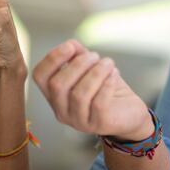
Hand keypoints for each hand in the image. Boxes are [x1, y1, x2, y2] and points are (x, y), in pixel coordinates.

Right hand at [32, 40, 151, 140]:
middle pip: (58, 85)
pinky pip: (98, 103)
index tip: (70, 46)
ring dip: (95, 73)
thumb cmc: (106, 90)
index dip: (52, 58)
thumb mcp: (90, 69)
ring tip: (108, 63)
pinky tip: (114, 74)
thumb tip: (71, 45)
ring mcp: (79, 121)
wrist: (129, 114)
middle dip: (78, 64)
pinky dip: (107, 84)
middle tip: (95, 56)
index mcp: (54, 95)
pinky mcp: (98, 124)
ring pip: (79, 95)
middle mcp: (62, 110)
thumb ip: (78, 56)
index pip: (40, 76)